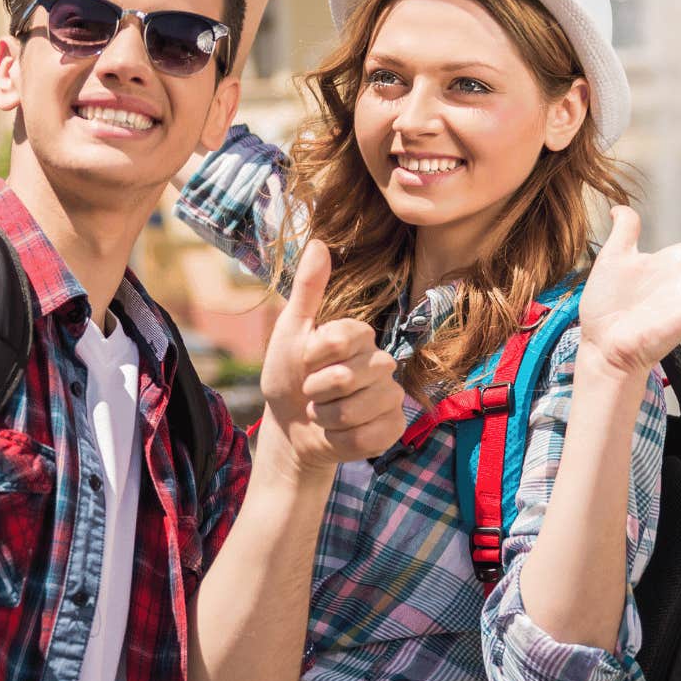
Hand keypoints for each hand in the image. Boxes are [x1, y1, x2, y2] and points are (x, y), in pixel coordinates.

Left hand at [259, 240, 405, 473]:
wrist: (289, 425)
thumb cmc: (288, 374)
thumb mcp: (290, 330)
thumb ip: (308, 289)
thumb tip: (319, 241)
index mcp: (358, 335)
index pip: (342, 338)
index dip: (313, 354)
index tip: (304, 359)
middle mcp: (381, 362)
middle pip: (349, 376)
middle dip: (315, 389)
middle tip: (311, 390)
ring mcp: (390, 397)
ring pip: (356, 410)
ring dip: (325, 417)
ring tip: (321, 412)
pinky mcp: (392, 428)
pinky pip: (367, 437)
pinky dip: (339, 439)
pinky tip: (336, 432)